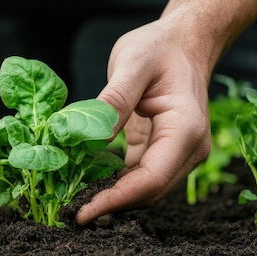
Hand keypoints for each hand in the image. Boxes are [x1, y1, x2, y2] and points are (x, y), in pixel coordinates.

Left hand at [76, 20, 211, 224]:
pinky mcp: (162, 150)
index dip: (115, 200)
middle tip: (68, 211)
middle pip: (147, 192)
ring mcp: (177, 153)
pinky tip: (86, 180)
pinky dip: (113, 182)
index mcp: (184, 129)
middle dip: (109, 205)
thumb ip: (114, 101)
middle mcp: (188, 148)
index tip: (82, 213)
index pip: (150, 180)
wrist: (183, 42)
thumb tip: (90, 140)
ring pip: (142, 189)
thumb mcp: (132, 64)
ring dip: (110, 197)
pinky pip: (137, 175)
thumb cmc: (159, 47)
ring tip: (72, 199)